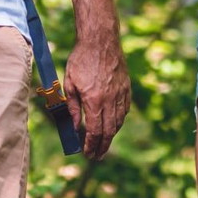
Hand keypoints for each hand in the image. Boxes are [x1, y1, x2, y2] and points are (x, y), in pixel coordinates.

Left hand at [62, 32, 129, 159]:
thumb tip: (73, 127)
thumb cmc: (81, 60)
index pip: (95, 131)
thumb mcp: (70, 84)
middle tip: (97, 156)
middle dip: (102, 146)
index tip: (87, 154)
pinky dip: (118, 121)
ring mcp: (121, 94)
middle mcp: (110, 100)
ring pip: (118, 122)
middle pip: (109, 131)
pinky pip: (124, 111)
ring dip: (111, 136)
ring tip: (103, 143)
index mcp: (94, 100)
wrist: (101, 41)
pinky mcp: (127, 88)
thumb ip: (72, 107)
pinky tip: (112, 125)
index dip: (91, 145)